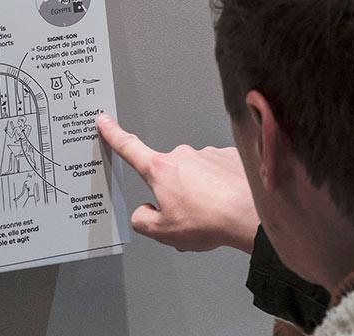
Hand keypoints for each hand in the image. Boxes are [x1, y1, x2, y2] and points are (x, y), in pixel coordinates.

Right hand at [97, 113, 258, 253]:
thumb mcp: (164, 232)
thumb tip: (143, 212)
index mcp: (160, 170)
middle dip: (175, 193)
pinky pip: (218, 172)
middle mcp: (182, 155)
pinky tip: (228, 204)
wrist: (249, 213)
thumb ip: (143, 221)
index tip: (104, 121)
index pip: (130, 148)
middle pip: (169, 174)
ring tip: (213, 215)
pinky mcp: (229, 156)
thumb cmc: (208, 221)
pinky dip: (220, 187)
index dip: (114, 135)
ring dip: (200, 191)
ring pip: (196, 175)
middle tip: (189, 217)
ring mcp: (207, 153)